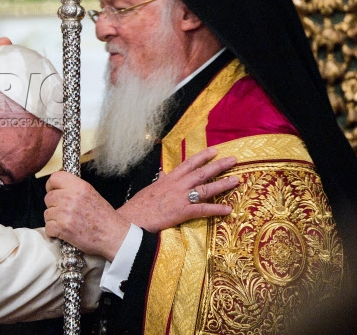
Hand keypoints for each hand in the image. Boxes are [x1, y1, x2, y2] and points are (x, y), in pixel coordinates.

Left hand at [44, 171, 128, 260]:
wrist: (113, 236)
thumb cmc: (104, 217)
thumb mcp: (91, 193)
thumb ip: (74, 188)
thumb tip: (57, 187)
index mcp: (79, 186)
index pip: (54, 178)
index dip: (51, 185)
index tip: (53, 191)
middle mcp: (70, 197)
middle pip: (48, 197)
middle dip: (54, 205)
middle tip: (64, 212)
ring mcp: (65, 213)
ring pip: (47, 213)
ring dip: (54, 219)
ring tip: (67, 223)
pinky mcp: (62, 228)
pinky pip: (48, 228)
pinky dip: (54, 232)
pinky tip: (64, 232)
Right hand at [119, 147, 237, 232]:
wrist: (133, 218)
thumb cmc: (139, 205)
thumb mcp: (150, 188)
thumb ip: (159, 181)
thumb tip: (163, 174)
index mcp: (169, 179)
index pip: (188, 164)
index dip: (202, 157)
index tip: (214, 150)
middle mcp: (177, 185)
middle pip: (202, 173)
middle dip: (218, 165)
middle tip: (233, 160)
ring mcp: (181, 198)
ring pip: (206, 188)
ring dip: (223, 184)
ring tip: (237, 180)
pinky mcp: (183, 212)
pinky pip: (203, 210)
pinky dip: (217, 209)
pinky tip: (228, 209)